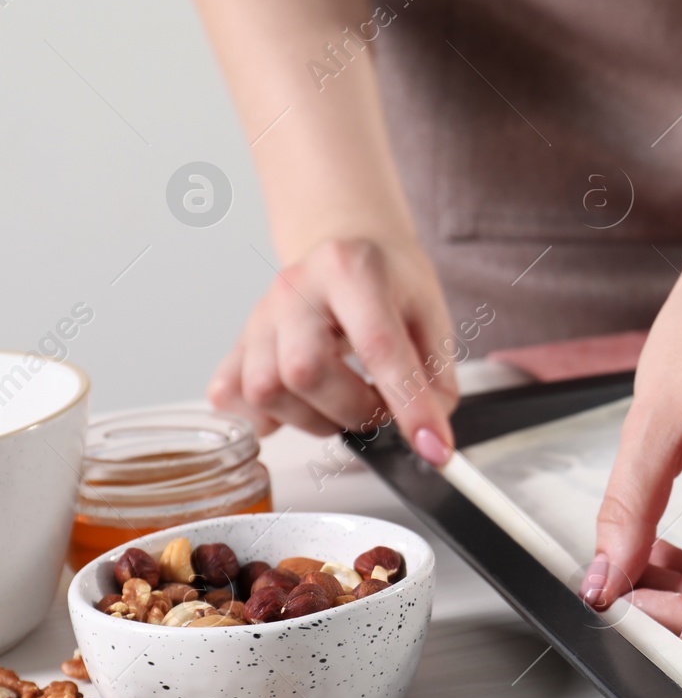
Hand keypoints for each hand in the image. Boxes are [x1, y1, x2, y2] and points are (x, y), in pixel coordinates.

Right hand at [208, 237, 457, 462]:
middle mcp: (297, 287)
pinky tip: (302, 405)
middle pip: (304, 371)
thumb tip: (428, 439)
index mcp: (352, 270)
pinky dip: (267, 417)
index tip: (432, 447)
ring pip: (266, 391)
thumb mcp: (431, 318)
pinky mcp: (239, 341)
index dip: (409, 406)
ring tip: (345, 403)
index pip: (379, 347)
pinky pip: (231, 397)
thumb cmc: (390, 283)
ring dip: (316, 419)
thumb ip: (434, 379)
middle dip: (354, 410)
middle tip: (380, 407)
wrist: (346, 250)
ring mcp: (261, 314)